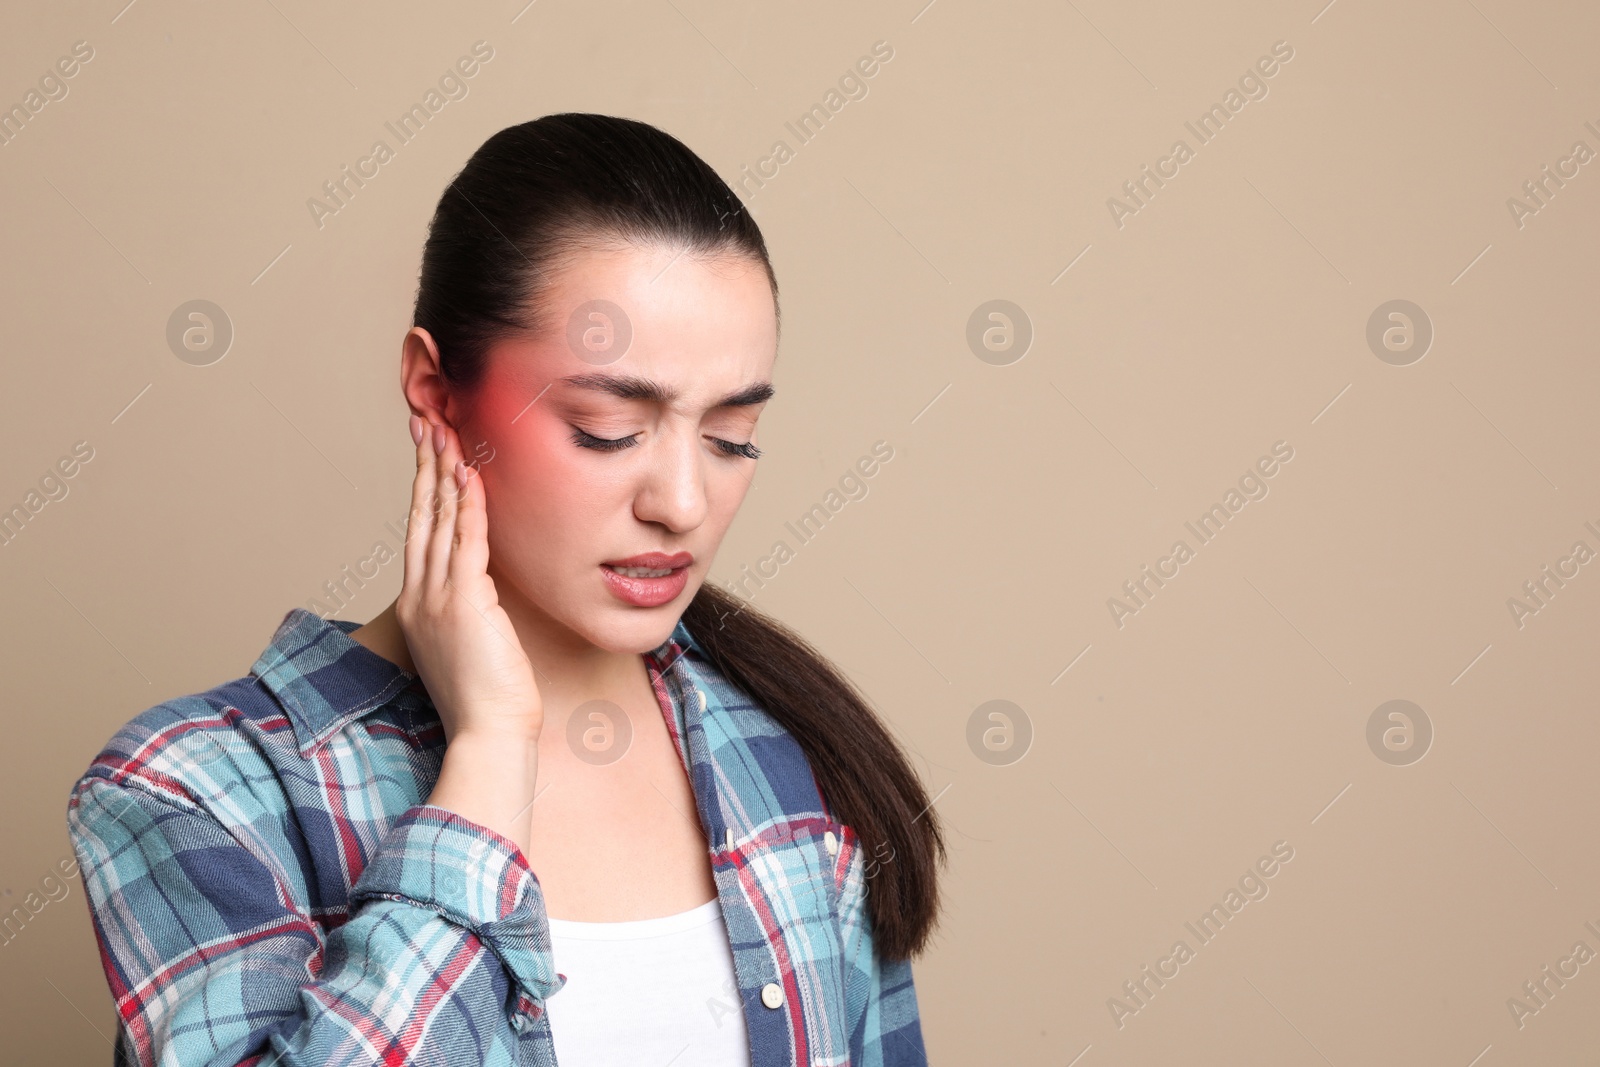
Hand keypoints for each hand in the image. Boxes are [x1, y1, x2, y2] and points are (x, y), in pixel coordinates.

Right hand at [400, 414, 542, 853]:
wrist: (489, 735)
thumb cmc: (489, 699)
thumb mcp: (474, 645)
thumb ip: (473, 612)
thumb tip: (487, 593)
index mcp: (420, 605)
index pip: (422, 533)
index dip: (425, 490)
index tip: (430, 454)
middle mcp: (421, 596)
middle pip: (421, 516)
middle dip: (425, 467)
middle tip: (427, 422)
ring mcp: (438, 598)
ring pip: (439, 521)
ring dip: (443, 473)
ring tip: (447, 432)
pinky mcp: (464, 603)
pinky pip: (465, 540)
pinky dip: (468, 504)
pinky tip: (470, 473)